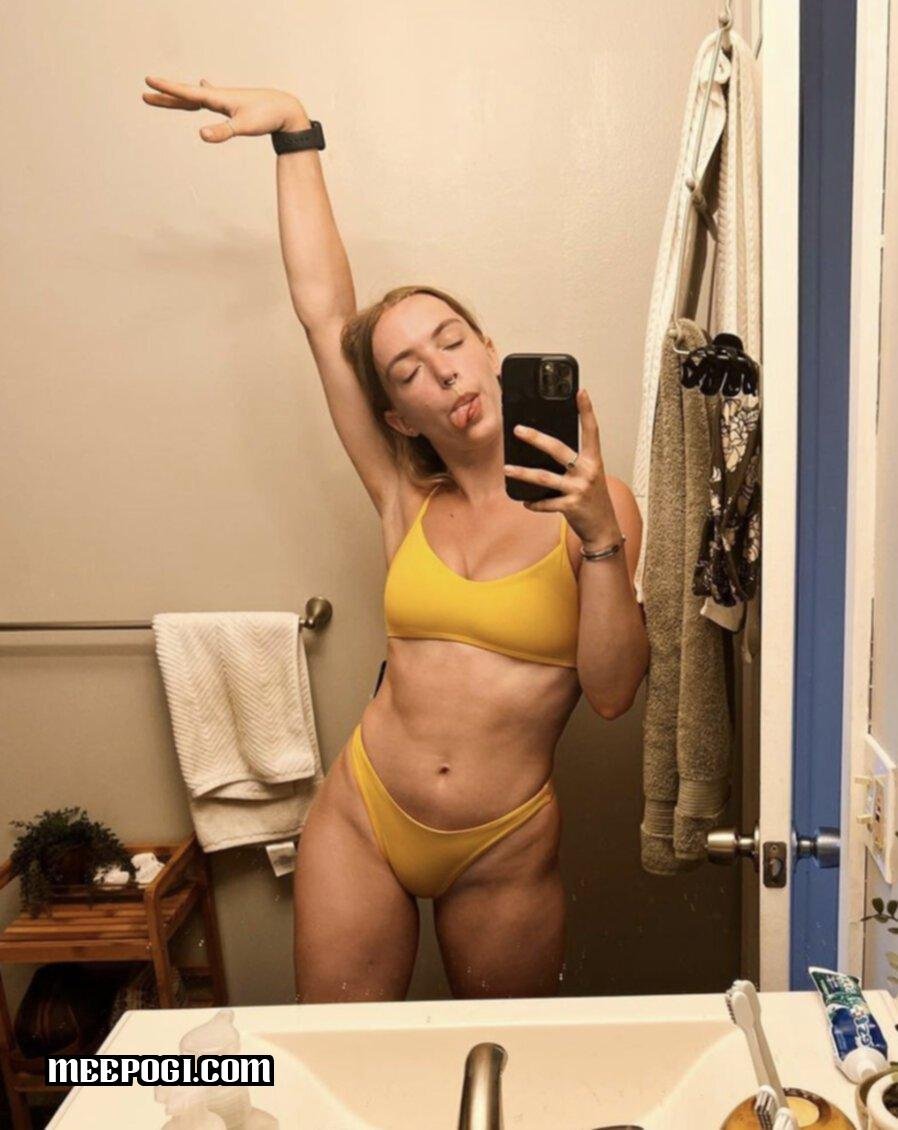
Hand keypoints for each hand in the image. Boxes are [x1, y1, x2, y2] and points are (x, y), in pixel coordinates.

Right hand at [142, 76, 308, 142]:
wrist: (286, 110)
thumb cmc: (266, 117)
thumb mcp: (243, 126)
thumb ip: (222, 131)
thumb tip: (202, 134)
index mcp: (217, 98)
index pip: (186, 93)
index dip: (167, 89)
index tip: (148, 82)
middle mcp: (218, 95)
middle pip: (186, 95)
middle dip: (166, 96)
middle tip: (145, 94)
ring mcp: (225, 98)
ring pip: (197, 96)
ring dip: (180, 95)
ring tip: (164, 91)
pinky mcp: (233, 103)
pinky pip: (211, 96)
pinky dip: (203, 91)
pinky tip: (203, 83)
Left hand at [503, 388, 621, 547]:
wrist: (603, 528)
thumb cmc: (593, 498)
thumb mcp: (589, 475)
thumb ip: (573, 462)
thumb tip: (545, 448)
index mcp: (593, 460)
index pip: (591, 430)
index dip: (587, 410)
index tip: (580, 392)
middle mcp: (587, 472)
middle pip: (558, 449)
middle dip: (536, 438)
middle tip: (518, 429)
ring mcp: (579, 489)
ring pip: (544, 477)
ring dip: (522, 473)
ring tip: (507, 469)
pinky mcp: (571, 507)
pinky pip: (545, 503)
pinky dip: (534, 502)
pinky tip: (525, 501)